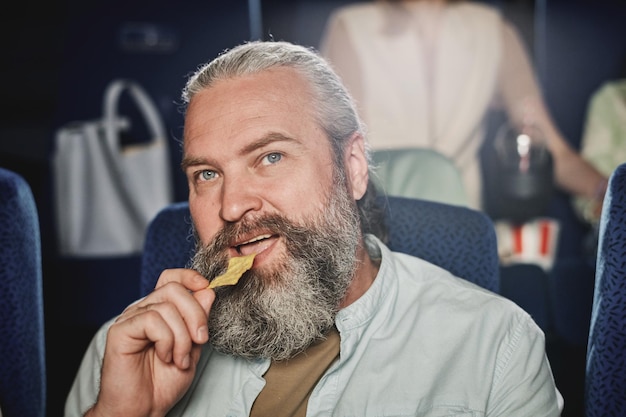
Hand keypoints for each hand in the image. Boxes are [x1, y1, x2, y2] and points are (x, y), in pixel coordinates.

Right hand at [86, 269, 213, 416]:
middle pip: (174, 289)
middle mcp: (143, 310)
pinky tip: (164, 357)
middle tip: (200, 340)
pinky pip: (152, 320)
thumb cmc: (164, 382)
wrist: (142, 409)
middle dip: (196, 314)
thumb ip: (198, 321)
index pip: (172, 278)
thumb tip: (206, 291)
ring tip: (179, 359)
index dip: (190, 277)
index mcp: (160, 311)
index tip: (207, 287)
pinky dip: (166, 340)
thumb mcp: (192, 348)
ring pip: (166, 307)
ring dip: (182, 337)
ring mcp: (130, 319)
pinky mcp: (120, 331)